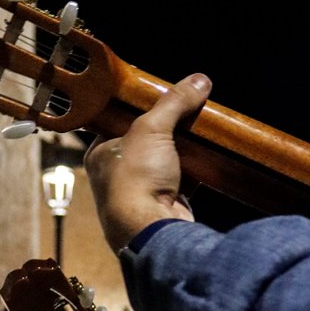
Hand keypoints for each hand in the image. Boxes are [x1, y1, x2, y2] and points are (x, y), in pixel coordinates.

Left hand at [84, 73, 211, 252]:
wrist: (152, 230)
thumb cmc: (135, 181)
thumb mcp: (151, 129)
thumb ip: (173, 102)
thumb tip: (198, 80)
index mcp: (102, 153)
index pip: (121, 121)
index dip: (142, 108)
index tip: (163, 95)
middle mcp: (118, 173)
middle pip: (148, 140)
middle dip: (169, 128)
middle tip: (188, 109)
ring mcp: (143, 190)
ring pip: (167, 160)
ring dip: (183, 149)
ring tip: (200, 128)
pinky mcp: (167, 202)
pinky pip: (184, 179)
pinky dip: (196, 169)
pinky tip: (207, 155)